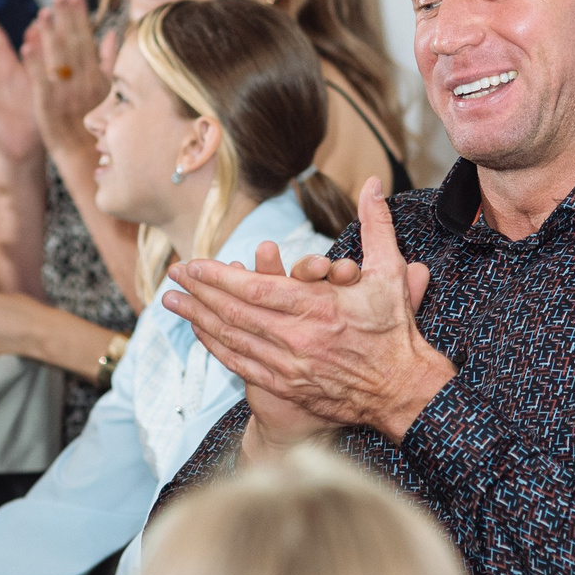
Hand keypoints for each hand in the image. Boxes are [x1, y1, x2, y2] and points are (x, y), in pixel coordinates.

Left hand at [21, 0, 107, 153]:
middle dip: (65, 17)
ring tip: (42, 12)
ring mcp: (65, 93)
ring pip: (57, 58)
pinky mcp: (47, 106)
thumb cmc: (100, 124)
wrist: (86, 156)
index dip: (80, 16)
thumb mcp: (112, 90)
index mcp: (98, 75)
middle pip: (73, 43)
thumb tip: (114, 33)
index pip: (88, 39)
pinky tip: (26, 46)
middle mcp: (83, 81)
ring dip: (49, 34)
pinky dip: (34, 63)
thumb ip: (111, 61)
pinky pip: (40, 81)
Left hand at [165, 179, 447, 441]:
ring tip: (172, 302)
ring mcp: (289, 367)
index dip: (219, 277)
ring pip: (233, 339)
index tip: (194, 263)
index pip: (255, 289)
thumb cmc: (395, 331)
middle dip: (199, 293)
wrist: (402, 391)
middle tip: (173, 275)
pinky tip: (200, 334)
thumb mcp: (391, 273)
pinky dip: (217, 347)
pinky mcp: (287, 387)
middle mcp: (298, 339)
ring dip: (198, 319)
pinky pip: (241, 365)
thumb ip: (376, 225)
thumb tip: (371, 184)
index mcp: (319, 309)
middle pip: (235, 313)